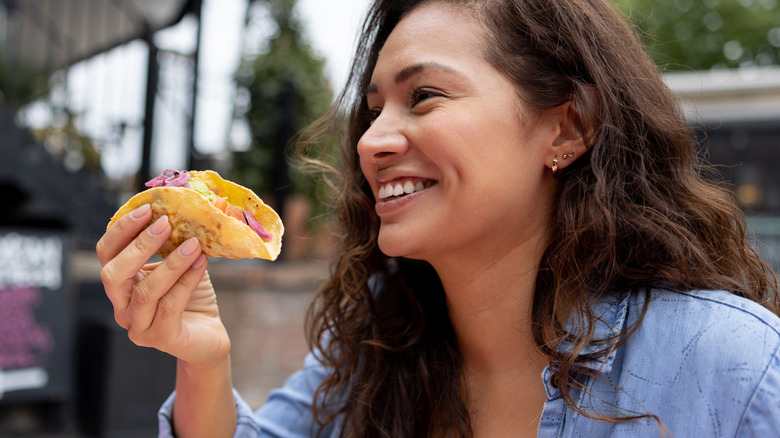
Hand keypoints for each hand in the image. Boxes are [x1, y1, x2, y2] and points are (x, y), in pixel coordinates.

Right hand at [96, 204, 230, 366]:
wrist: (209, 337)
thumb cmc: (191, 297)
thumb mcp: (181, 264)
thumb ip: (176, 242)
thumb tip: (187, 208)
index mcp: (121, 285)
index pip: (106, 254)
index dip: (122, 230)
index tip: (147, 209)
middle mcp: (122, 307)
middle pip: (113, 274)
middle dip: (139, 245)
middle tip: (166, 223)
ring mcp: (138, 326)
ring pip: (146, 291)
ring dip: (172, 263)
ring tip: (195, 243)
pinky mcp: (161, 338)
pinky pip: (170, 306)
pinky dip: (187, 280)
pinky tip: (202, 263)